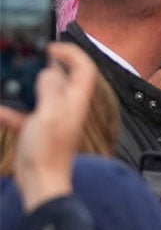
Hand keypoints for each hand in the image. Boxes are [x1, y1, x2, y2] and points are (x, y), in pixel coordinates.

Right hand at [0, 43, 97, 211]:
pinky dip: (10, 108)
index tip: (50, 48)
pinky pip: (23, 111)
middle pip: (60, 77)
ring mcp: (51, 116)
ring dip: (24, 85)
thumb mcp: (49, 114)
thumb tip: (49, 71)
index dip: (71, 53)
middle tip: (24, 61)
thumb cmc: (49, 150)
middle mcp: (66, 105)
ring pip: (39, 92)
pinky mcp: (36, 127)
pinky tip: (1, 108)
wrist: (39, 181)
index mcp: (75, 99)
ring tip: (8, 79)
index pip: (84, 67)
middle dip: (42, 66)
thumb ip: (51, 89)